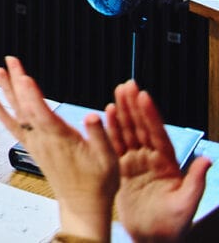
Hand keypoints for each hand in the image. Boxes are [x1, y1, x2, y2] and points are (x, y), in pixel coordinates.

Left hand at [0, 56, 116, 241]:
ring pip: (16, 112)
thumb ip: (99, 135)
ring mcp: (35, 142)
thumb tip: (93, 115)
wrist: (82, 204)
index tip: (23, 77)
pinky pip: (11, 125)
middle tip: (10, 60)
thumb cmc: (99, 182)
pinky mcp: (31, 146)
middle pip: (26, 106)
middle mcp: (43, 139)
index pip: (42, 114)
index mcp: (62, 139)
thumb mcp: (108, 159)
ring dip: (7, 90)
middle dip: (17, 82)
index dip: (32, 95)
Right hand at [105, 80, 210, 242]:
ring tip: (116, 94)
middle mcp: (152, 160)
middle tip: (127, 85)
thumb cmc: (174, 226)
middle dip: (134, 106)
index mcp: (168, 165)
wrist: (154, 239)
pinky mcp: (122, 170)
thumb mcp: (187, 204)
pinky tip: (105, 117)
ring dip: (122, 113)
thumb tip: (207, 160)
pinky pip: (115, 147)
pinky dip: (110, 131)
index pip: (158, 134)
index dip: (151, 115)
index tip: (144, 96)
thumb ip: (195, 181)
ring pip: (128, 133)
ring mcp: (136, 164)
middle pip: (141, 128)